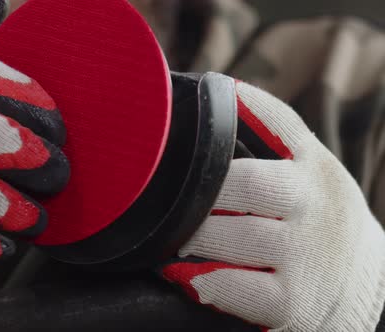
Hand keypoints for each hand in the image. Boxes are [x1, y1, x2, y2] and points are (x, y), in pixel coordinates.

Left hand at [161, 79, 384, 330]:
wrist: (373, 288)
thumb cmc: (319, 226)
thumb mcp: (312, 180)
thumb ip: (270, 153)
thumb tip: (202, 115)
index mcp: (315, 167)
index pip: (278, 122)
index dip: (238, 104)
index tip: (203, 93)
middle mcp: (316, 205)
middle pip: (247, 183)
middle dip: (200, 192)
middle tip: (168, 200)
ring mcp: (309, 256)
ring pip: (241, 236)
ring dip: (195, 235)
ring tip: (169, 237)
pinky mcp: (295, 304)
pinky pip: (241, 288)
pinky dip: (206, 281)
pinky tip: (182, 274)